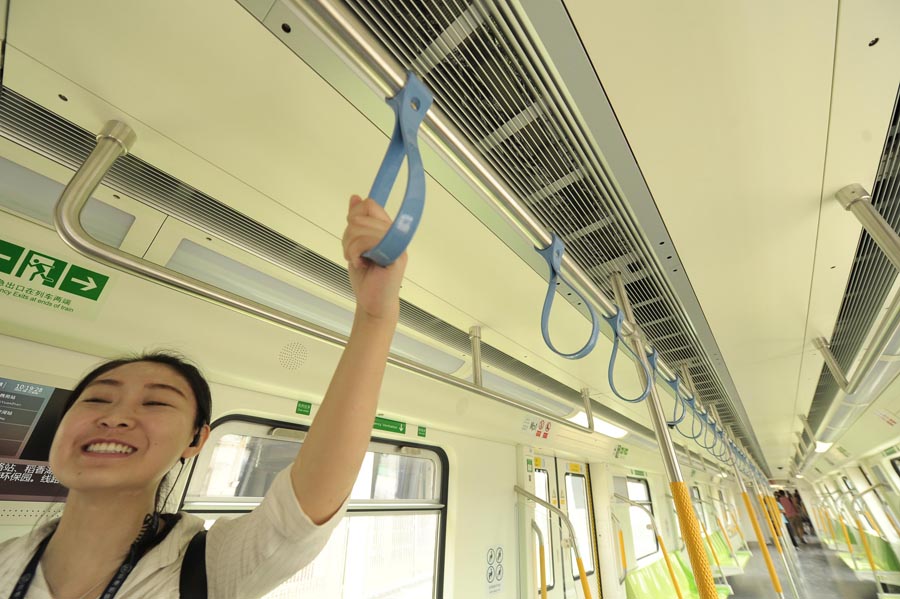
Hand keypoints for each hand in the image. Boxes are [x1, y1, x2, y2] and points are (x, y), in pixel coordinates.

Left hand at [342, 195, 406, 320]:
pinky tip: (361, 264)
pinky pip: (368, 241)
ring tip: (357, 260)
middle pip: (361, 216)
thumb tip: (355, 197)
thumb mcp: (355, 244)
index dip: (354, 217)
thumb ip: (357, 222)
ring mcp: (397, 243)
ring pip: (361, 229)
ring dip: (351, 247)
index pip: (369, 204)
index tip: (353, 235)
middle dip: (348, 236)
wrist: (372, 303)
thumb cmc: (367, 278)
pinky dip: (356, 253)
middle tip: (354, 254)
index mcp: (386, 228)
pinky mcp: (395, 255)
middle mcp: (394, 233)